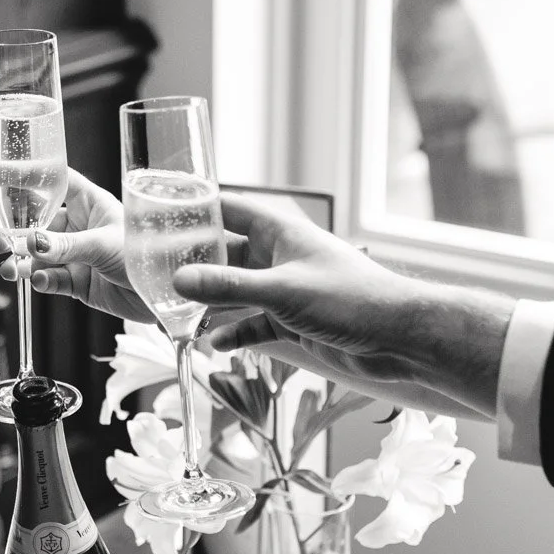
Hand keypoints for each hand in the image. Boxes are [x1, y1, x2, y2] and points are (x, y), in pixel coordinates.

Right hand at [0, 169, 155, 322]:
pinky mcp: (77, 283)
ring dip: (23, 262)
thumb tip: (31, 242)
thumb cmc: (146, 256)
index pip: (58, 183)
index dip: (33, 181)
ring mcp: (77, 255)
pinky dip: (41, 280)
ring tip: (10, 270)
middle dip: (17, 234)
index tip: (5, 183)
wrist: (164, 296)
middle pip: (39, 224)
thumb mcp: (103, 245)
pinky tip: (39, 281)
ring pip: (40, 255)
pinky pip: (51, 279)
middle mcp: (81, 227)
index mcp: (91, 204)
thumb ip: (66, 246)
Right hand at [173, 193, 514, 418]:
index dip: (193, 208)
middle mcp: (278, 255)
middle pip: (224, 253)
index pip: (227, 208)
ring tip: (174, 315)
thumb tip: (177, 282)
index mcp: (279, 230)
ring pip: (234, 292)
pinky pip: (251, 323)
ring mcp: (284, 288)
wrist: (401, 340)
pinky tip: (215, 345)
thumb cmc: (351, 300)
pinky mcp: (292, 320)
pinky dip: (233, 333)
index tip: (156, 215)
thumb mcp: (281, 291)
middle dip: (192, 266)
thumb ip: (227, 288)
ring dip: (209, 304)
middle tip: (152, 275)